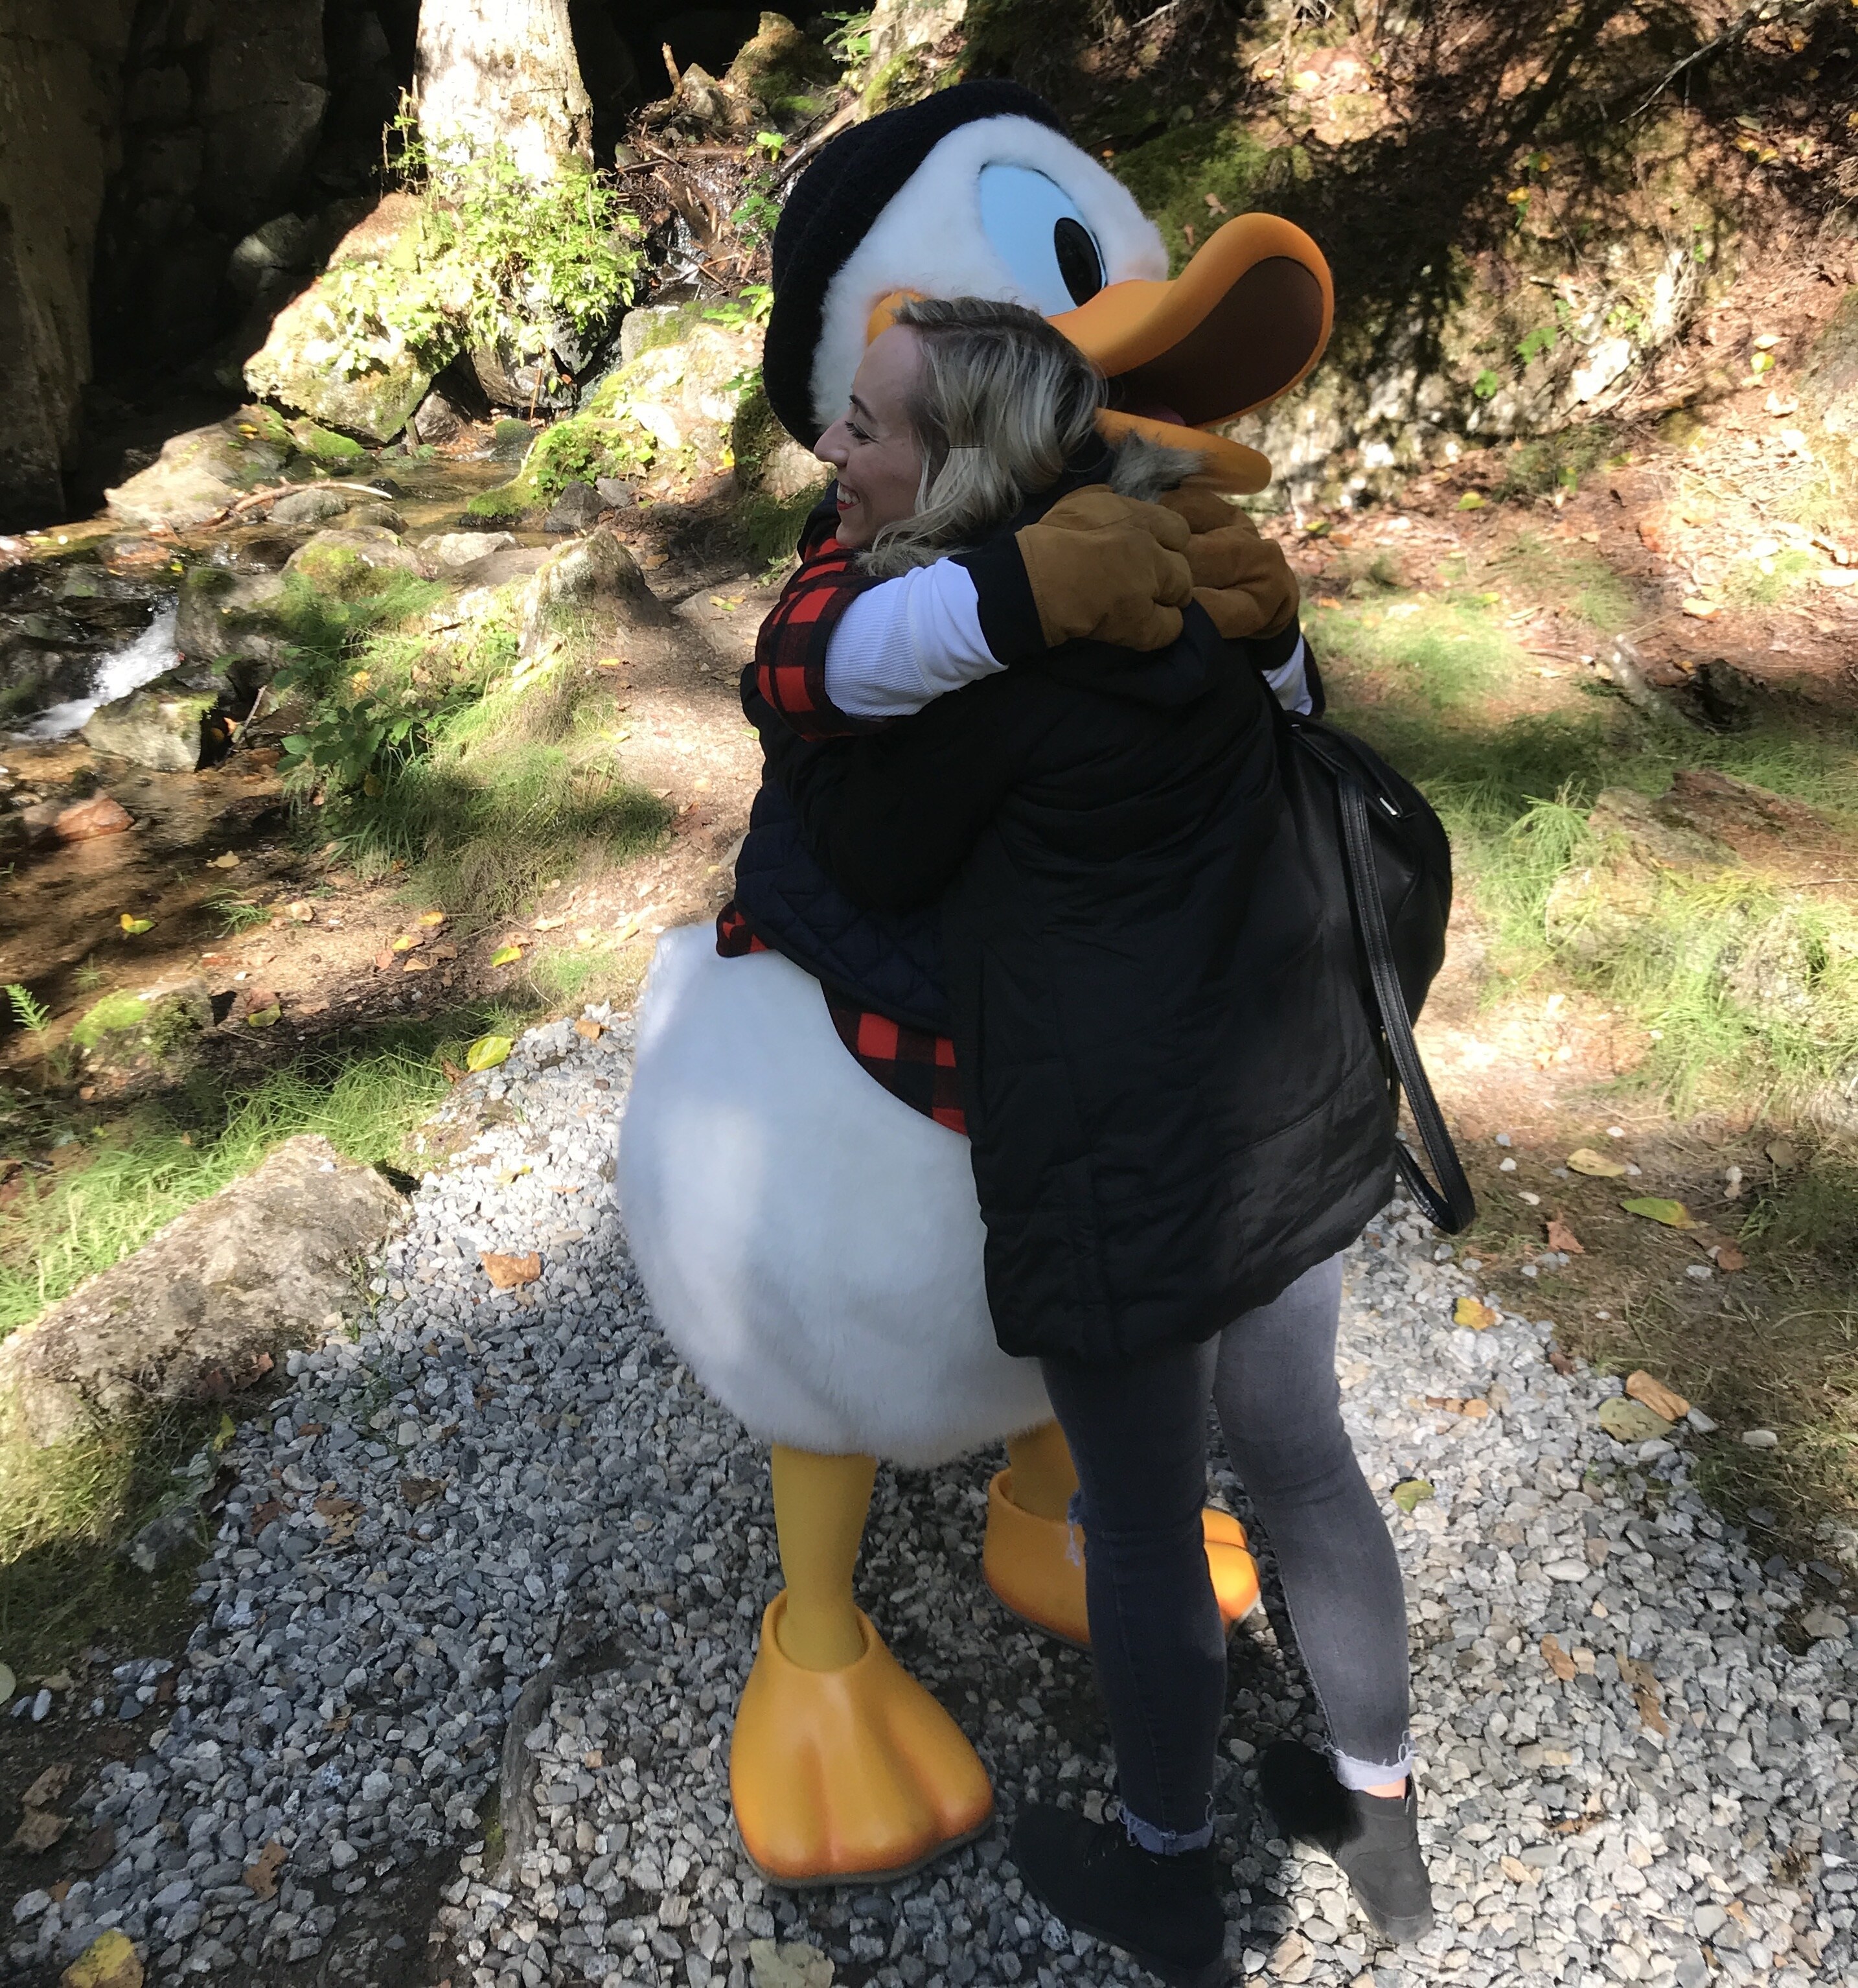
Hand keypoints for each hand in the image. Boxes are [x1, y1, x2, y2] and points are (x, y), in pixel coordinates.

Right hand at [1014, 487, 1193, 651]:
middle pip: (1184, 566)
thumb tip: (1114, 494)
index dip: (1167, 546)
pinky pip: (1171, 628)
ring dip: (1167, 602)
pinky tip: (1141, 629)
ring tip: (1145, 608)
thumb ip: (1106, 499)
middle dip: (1169, 577)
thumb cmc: (1049, 539)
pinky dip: (1160, 630)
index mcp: (1138, 517)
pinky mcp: (1142, 621)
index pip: (1179, 531)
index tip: (1152, 556)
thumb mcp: (1079, 502)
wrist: (1033, 580)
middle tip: (1148, 586)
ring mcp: (1149, 586)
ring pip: (1183, 594)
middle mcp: (1151, 548)